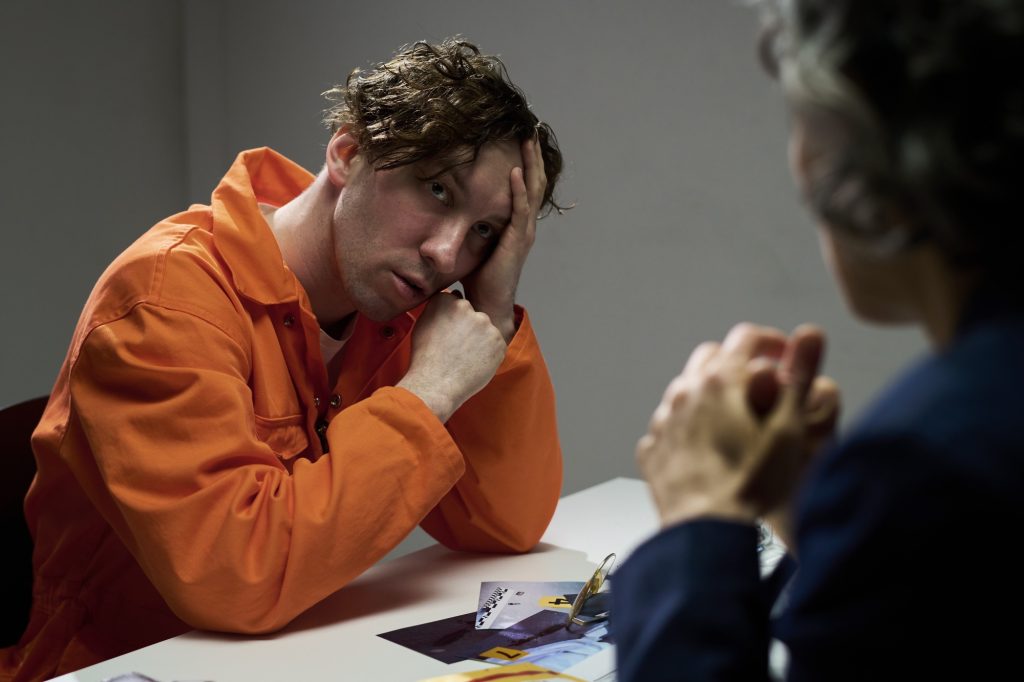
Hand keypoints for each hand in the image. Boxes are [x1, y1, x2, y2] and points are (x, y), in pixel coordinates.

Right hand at [397, 292, 506, 422]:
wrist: (436, 384)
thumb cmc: (425, 358)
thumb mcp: (423, 324)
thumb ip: (439, 307)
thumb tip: (453, 297)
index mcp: (446, 301)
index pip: (457, 303)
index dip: (454, 321)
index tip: (448, 335)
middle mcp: (467, 308)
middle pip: (474, 315)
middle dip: (469, 329)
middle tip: (457, 348)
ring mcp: (485, 324)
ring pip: (486, 330)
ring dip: (480, 341)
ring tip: (465, 357)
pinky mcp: (499, 341)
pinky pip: (496, 345)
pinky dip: (489, 353)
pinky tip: (475, 363)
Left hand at [462, 134, 546, 342]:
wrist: (487, 306)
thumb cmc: (479, 280)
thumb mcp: (473, 244)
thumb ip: (468, 226)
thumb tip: (447, 210)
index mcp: (516, 225)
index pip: (524, 186)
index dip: (525, 162)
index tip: (520, 139)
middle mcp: (524, 225)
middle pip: (533, 181)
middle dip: (532, 154)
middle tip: (528, 129)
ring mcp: (523, 232)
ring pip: (531, 190)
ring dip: (530, 164)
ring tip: (527, 140)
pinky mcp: (516, 241)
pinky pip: (519, 210)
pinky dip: (518, 190)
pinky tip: (515, 171)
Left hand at [636, 323, 835, 528]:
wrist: (707, 534)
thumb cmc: (750, 487)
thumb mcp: (788, 429)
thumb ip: (798, 376)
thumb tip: (810, 334)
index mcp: (718, 382)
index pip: (746, 337)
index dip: (772, 341)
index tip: (787, 357)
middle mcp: (683, 395)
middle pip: (711, 358)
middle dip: (739, 366)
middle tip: (764, 390)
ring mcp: (663, 422)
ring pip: (686, 391)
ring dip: (710, 397)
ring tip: (737, 424)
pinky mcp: (653, 451)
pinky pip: (669, 426)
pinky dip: (688, 428)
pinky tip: (708, 450)